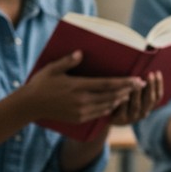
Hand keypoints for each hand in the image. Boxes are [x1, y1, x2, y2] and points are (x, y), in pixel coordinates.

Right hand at [16, 52, 140, 125]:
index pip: (107, 84)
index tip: (137, 80)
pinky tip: (115, 104)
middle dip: (128, 90)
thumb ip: (67, 61)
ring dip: (120, 100)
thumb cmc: (41, 84)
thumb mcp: (52, 69)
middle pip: (112, 96)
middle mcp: (82, 100)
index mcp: (78, 86)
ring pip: (107, 106)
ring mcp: (81, 111)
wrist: (30, 106)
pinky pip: (99, 114)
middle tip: (141, 85)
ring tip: (131, 93)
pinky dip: (109, 109)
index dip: (124, 83)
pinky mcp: (79, 119)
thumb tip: (81, 53)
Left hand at [109, 71, 163, 124]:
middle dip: (151, 86)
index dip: (159, 84)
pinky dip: (124, 100)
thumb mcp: (134, 96)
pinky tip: (123, 91)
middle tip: (150, 74)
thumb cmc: (122, 102)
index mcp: (148, 107)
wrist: (107, 119)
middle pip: (150, 100)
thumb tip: (147, 70)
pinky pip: (122, 109)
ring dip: (138, 92)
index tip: (157, 72)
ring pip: (137, 105)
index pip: (158, 96)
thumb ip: (140, 87)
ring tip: (137, 81)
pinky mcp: (120, 119)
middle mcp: (143, 113)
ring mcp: (132, 118)